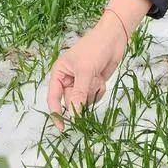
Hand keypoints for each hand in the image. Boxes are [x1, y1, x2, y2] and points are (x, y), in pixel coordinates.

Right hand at [47, 12, 126, 130]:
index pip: (53, 98)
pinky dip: (99, 91)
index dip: (56, 114)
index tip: (62, 128)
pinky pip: (94, 98)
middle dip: (81, 98)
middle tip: (90, 83)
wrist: (114, 39)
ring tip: (96, 77)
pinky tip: (101, 79)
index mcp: (59, 73)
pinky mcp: (93, 84)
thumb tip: (74, 115)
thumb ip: (79, 93)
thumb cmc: (95, 48)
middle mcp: (68, 80)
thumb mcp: (85, 71)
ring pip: (83, 102)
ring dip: (91, 93)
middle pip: (71, 102)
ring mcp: (81, 83)